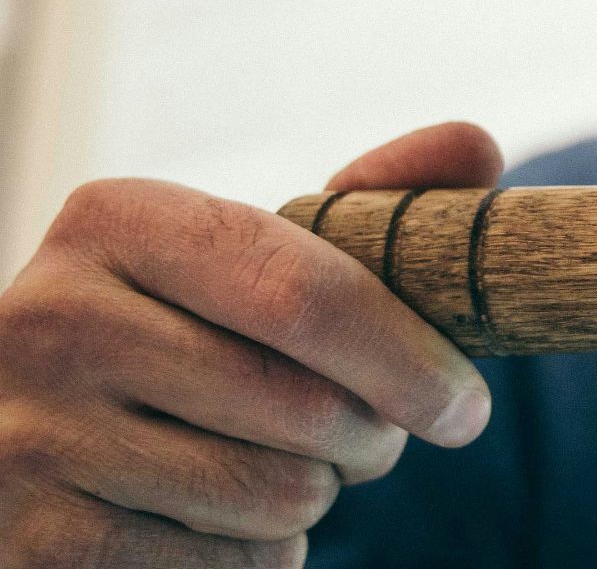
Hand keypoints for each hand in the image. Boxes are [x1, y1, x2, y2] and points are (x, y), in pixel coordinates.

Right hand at [0, 122, 503, 566]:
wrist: (26, 424)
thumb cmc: (185, 327)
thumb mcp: (250, 252)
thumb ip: (368, 200)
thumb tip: (477, 144)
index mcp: (118, 221)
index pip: (308, 295)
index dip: (410, 360)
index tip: (467, 407)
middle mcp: (53, 318)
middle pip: (306, 408)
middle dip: (373, 438)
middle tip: (370, 436)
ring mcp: (31, 435)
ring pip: (274, 497)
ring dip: (315, 497)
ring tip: (282, 464)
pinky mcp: (37, 542)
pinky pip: (226, 567)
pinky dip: (259, 555)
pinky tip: (219, 516)